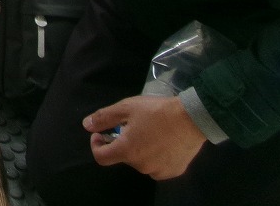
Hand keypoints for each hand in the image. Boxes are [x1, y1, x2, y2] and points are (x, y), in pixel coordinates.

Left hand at [84, 94, 206, 179]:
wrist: (192, 119)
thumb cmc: (157, 111)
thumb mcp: (126, 108)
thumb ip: (104, 118)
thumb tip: (86, 126)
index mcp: (127, 151)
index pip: (101, 157)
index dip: (96, 145)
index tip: (100, 134)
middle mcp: (141, 166)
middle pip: (123, 156)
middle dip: (122, 142)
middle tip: (132, 125)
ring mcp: (159, 171)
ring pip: (141, 161)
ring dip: (139, 149)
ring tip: (149, 131)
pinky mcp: (174, 171)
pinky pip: (157, 166)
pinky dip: (155, 156)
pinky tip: (163, 141)